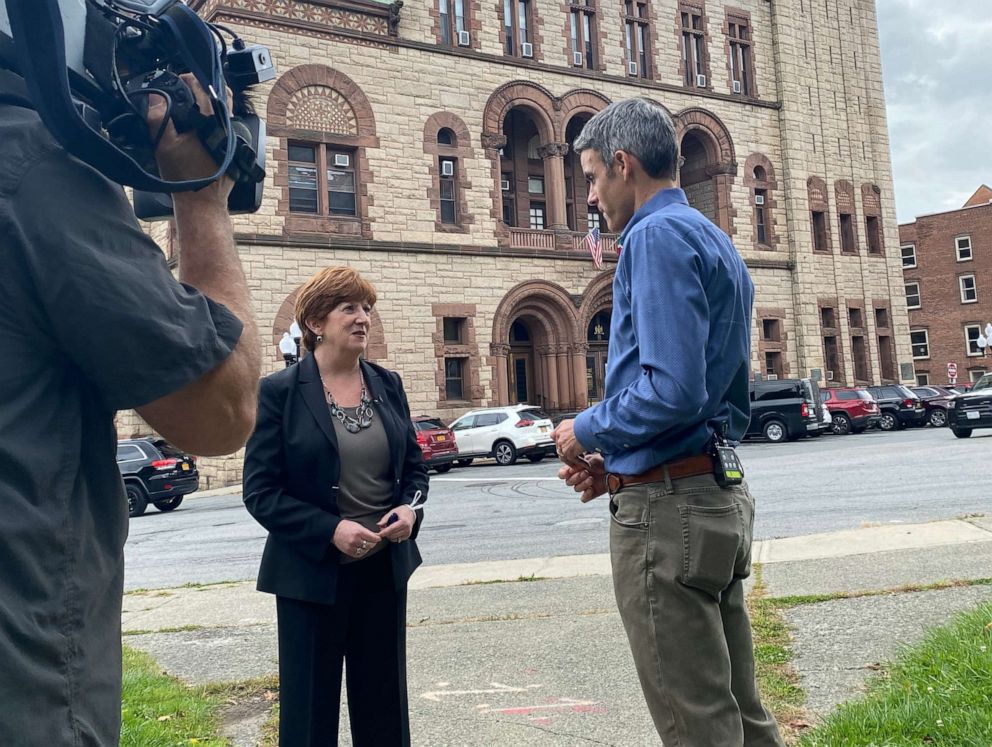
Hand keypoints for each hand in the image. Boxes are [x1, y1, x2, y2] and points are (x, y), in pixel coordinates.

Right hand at [147, 72, 233, 200]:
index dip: (191, 79)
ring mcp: (233, 140)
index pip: (206, 89)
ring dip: (209, 104)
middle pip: (221, 96)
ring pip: (224, 112)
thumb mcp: (164, 145)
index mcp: (213, 123)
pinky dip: (212, 120)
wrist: (201, 203)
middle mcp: (227, 129)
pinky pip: (224, 127)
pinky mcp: (232, 150)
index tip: (180, 79)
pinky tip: (198, 124)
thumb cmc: (184, 178)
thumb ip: (158, 118)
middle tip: (187, 88)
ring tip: (190, 103)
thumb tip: (154, 98)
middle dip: (204, 88)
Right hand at [332, 519, 380, 558]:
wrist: (334, 530)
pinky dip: (361, 552)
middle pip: (370, 545)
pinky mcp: (348, 551)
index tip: (378, 538)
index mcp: (359, 532)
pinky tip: (361, 549)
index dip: (377, 539)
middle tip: (373, 542)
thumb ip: (367, 531)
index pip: (373, 538)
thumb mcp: (358, 525)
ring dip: (367, 548)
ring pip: (365, 550)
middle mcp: (355, 539)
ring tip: (366, 545)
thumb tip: (376, 536)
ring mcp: (351, 546)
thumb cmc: (347, 526)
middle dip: (373, 543)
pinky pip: (358, 554)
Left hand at [377, 505, 415, 542]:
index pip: (392, 529)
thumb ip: (385, 518)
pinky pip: (397, 539)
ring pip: (394, 538)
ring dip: (389, 535)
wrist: (411, 514)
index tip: (379, 534)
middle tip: (383, 529)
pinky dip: (393, 537)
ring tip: (389, 529)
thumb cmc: (402, 512)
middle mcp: (406, 528)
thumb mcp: (393, 512)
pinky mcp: (407, 536)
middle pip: (392, 535)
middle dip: (386, 533)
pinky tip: (393, 531)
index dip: (385, 532)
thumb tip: (379, 524)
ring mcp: (407, 533)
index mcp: (403, 521)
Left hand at [551, 418, 586, 466]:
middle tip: (576, 455)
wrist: (590, 426)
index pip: (555, 436)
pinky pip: (573, 460)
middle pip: (560, 448)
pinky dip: (581, 463)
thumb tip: (578, 432)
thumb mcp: (578, 422)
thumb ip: (574, 429)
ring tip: (582, 462)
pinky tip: (587, 464)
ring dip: (573, 460)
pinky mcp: (568, 452)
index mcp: (561, 427)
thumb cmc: (588, 423)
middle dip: (568, 453)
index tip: (566, 445)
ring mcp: (562, 444)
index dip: (561, 442)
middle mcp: (559, 435)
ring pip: (565, 456)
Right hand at [558, 453, 607, 502]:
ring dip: (583, 484)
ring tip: (591, 478)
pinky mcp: (591, 494)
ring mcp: (585, 486)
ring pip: (576, 489)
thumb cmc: (605, 462)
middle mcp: (579, 478)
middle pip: (568, 482)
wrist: (617, 470)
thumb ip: (578, 462)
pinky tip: (591, 489)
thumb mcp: (590, 459)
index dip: (564, 473)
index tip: (570, 471)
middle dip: (576, 477)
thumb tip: (570, 466)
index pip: (563, 474)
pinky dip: (586, 494)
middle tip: (585, 472)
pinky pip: (583, 498)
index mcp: (576, 468)